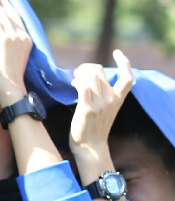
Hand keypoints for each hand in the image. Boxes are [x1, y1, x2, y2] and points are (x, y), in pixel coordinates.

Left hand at [0, 0, 31, 107]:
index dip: (7, 6)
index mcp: (26, 39)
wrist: (8, 88)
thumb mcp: (1, 57)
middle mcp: (23, 35)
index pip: (16, 18)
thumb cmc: (3, 78)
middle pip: (9, 12)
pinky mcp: (4, 39)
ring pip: (0, 14)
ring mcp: (15, 36)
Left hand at [71, 50, 134, 170]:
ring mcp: (100, 104)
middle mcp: (111, 99)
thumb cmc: (94, 128)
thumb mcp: (104, 109)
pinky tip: (72, 83)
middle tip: (78, 72)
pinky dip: (77, 82)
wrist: (90, 147)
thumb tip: (87, 77)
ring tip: (74, 79)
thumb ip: (102, 94)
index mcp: (119, 99)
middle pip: (100, 72)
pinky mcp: (87, 109)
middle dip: (87, 68)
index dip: (124, 62)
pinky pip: (83, 88)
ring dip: (80, 74)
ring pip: (90, 77)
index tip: (117, 53)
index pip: (128, 77)